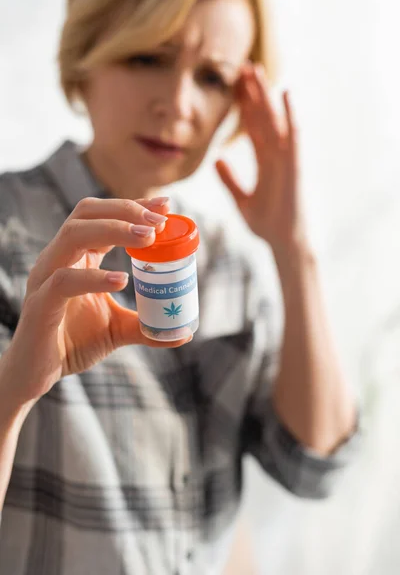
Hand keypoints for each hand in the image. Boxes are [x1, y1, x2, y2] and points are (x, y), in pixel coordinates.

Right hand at [2, 197, 190, 407]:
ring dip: (113, 230)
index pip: (101, 216)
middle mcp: (58, 259)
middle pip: (86, 214)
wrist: (38, 374)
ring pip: (73, 235)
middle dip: (125, 210)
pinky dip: (93, 277)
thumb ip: (145, 325)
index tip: (164, 205)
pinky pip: (63, 281)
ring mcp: (46, 278)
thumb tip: (182, 333)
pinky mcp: (40, 305)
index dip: (132, 206)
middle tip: (158, 222)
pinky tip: (122, 281)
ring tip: (147, 238)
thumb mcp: (117, 329)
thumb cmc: (73, 343)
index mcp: (76, 257)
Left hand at [216, 63, 308, 252]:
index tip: (235, 85)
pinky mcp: (293, 165)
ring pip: (275, 119)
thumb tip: (216, 159)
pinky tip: (284, 92)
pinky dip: (290, 114)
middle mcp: (276, 154)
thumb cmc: (266, 223)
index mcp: (265, 161)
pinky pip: (292, 135)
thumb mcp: (241, 200)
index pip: (253, 127)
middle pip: (263, 117)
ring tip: (256, 70)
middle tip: (244, 66)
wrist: (282, 241)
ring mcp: (286, 158)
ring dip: (266, 95)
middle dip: (254, 92)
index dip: (245, 106)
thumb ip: (229, 179)